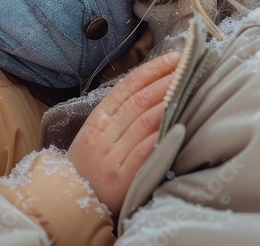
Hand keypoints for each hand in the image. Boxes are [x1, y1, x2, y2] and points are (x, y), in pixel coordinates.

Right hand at [66, 52, 179, 214]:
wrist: (71, 202)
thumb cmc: (88, 165)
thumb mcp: (94, 135)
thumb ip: (117, 115)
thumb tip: (152, 90)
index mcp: (97, 120)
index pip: (126, 87)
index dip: (151, 70)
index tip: (173, 58)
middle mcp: (104, 135)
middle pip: (139, 100)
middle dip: (165, 81)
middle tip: (188, 68)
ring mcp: (113, 156)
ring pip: (144, 121)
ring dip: (168, 102)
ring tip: (188, 88)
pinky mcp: (123, 178)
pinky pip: (146, 151)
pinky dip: (163, 136)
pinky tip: (179, 124)